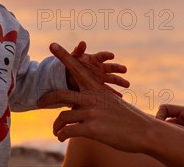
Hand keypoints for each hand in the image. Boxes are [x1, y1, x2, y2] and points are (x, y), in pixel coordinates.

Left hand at [37, 42, 151, 152]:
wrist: (145, 132)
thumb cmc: (128, 119)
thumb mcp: (110, 103)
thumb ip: (93, 101)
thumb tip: (80, 104)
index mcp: (95, 88)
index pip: (76, 69)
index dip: (63, 56)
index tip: (52, 45)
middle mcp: (91, 98)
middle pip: (61, 95)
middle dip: (47, 99)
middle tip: (39, 103)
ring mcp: (91, 113)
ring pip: (63, 117)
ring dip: (56, 126)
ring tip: (55, 131)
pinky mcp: (92, 129)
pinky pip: (68, 131)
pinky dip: (62, 135)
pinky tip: (61, 138)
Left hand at [66, 41, 129, 95]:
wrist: (68, 76)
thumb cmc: (72, 64)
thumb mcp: (74, 57)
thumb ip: (78, 50)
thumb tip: (82, 43)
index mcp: (95, 59)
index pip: (102, 56)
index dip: (107, 55)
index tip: (112, 55)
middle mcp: (100, 68)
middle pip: (111, 67)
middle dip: (118, 68)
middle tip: (124, 69)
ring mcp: (101, 78)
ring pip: (112, 79)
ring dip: (120, 81)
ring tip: (127, 84)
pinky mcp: (99, 87)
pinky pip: (107, 91)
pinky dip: (113, 94)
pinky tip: (120, 97)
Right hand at [156, 104, 183, 147]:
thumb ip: (177, 130)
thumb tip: (159, 127)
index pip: (165, 108)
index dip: (158, 117)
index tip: (159, 130)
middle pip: (165, 117)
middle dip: (162, 126)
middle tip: (160, 136)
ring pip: (168, 125)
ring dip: (167, 132)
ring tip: (170, 140)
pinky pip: (173, 131)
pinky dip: (171, 136)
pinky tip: (174, 143)